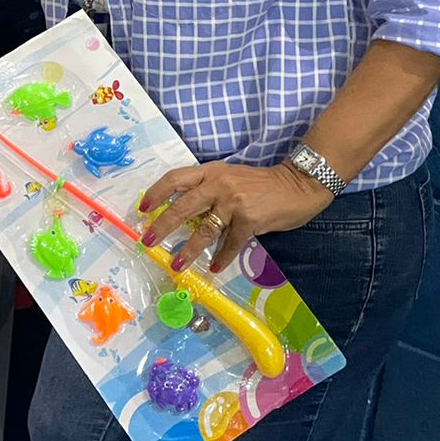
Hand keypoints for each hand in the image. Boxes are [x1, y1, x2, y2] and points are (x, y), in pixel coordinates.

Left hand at [137, 161, 334, 272]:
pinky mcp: (249, 220)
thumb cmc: (260, 183)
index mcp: (210, 172)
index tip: (142, 208)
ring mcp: (234, 202)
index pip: (175, 179)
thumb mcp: (230, 177)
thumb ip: (208, 189)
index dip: (156, 193)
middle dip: (162, 225)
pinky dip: (222, 258)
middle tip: (148, 241)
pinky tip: (215, 268)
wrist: (296, 185)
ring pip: (204, 230)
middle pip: (182, 206)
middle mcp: (218, 185)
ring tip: (177, 265)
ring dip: (189, 250)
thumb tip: (182, 211)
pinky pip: (230, 244)